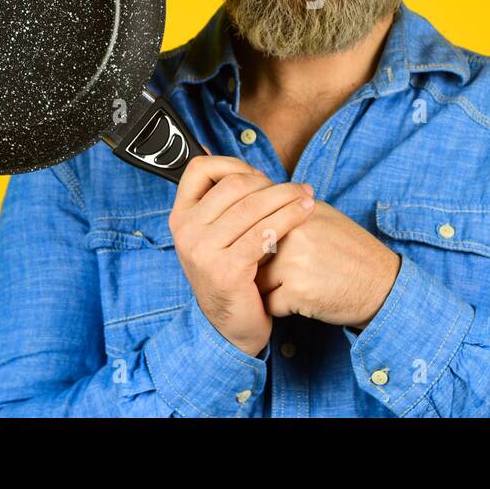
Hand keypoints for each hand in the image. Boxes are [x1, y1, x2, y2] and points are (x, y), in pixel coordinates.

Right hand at [169, 154, 316, 356]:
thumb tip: (235, 161)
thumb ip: (222, 203)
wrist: (232, 327)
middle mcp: (186, 231)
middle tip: (296, 188)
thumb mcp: (215, 236)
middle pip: (235, 185)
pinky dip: (290, 217)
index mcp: (181, 217)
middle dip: (271, 182)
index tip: (259, 175)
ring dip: (287, 196)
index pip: (200, 169)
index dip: (233, 164)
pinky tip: (306, 213)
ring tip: (308, 196)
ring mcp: (203, 251)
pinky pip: (264, 232)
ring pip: (253, 205)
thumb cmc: (231, 275)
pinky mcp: (227, 269)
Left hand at [255, 199, 400, 328]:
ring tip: (297, 286)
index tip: (269, 252)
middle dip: (260, 266)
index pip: (254, 223)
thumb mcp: (324, 217)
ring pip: (256, 280)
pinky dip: (282, 308)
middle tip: (284, 273)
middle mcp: (294, 233)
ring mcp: (294, 263)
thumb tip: (254, 205)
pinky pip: (269, 304)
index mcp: (298, 211)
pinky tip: (304, 301)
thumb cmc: (352, 252)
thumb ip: (290, 210)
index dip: (256, 242)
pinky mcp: (297, 293)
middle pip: (251, 253)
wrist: (383, 285)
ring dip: (270, 289)